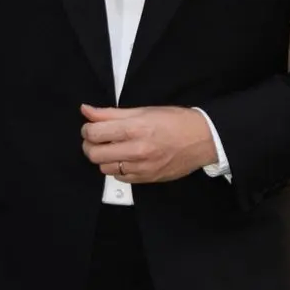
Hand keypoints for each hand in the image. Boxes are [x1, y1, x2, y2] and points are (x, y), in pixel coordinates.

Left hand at [80, 104, 218, 183]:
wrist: (202, 139)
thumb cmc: (175, 122)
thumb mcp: (143, 111)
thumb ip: (111, 113)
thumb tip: (86, 110)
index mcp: (135, 129)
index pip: (95, 133)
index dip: (87, 130)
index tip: (90, 128)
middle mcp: (137, 150)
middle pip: (94, 154)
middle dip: (90, 145)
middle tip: (96, 139)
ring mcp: (141, 167)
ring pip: (104, 168)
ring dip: (104, 158)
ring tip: (113, 148)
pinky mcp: (146, 179)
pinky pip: (119, 177)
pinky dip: (117, 168)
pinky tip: (125, 159)